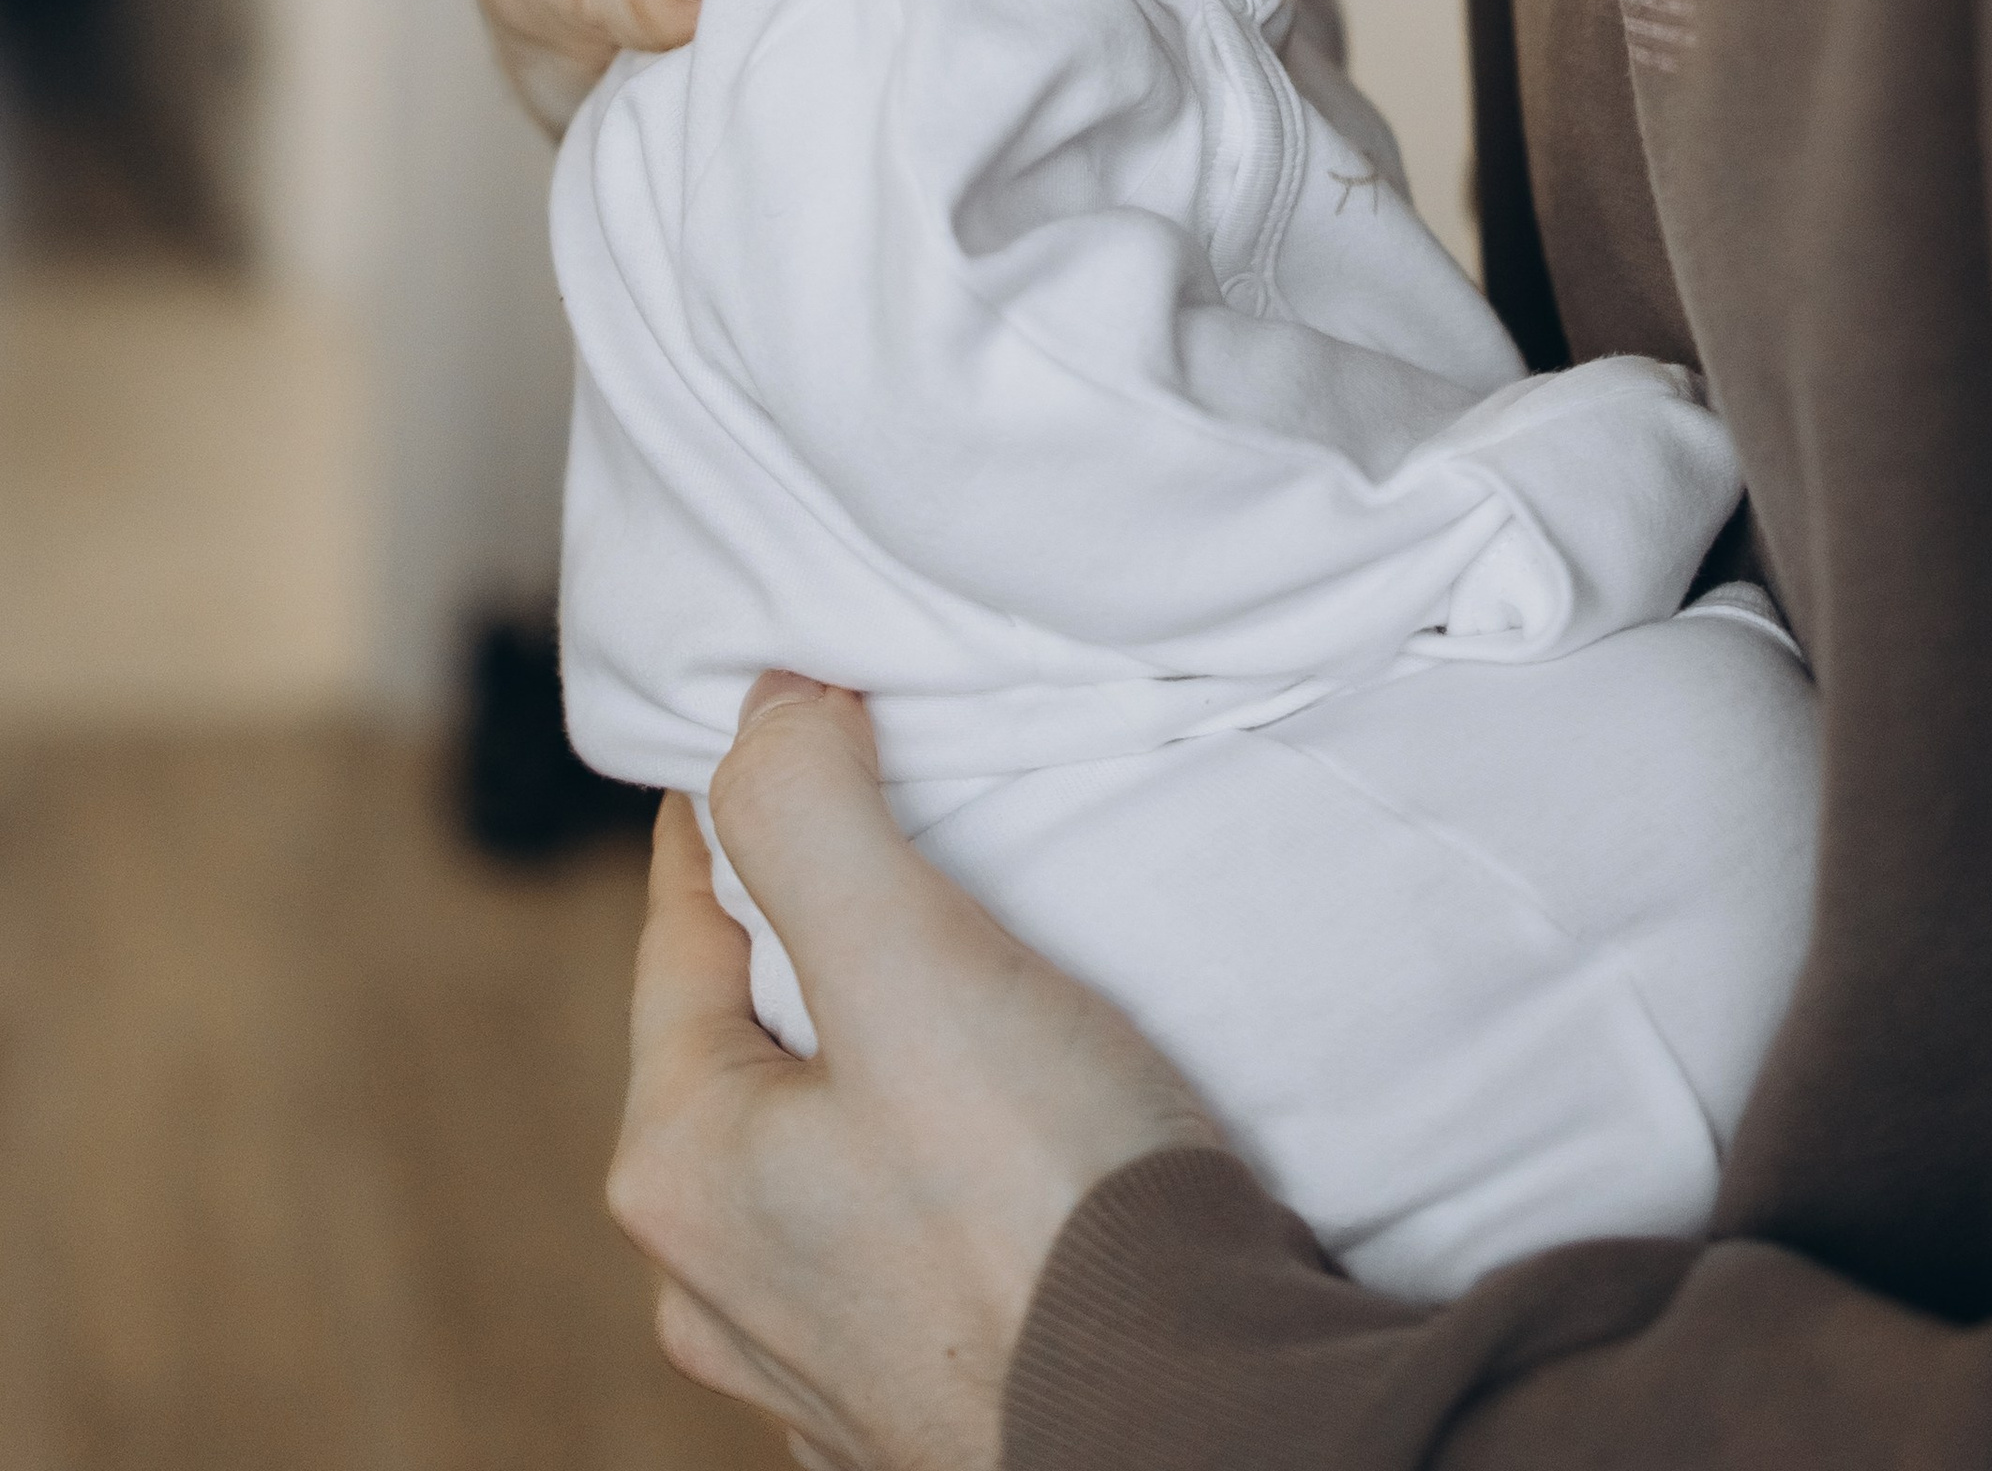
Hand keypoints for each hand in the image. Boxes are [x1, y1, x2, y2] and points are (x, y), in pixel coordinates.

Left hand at [612, 679, 1220, 1470]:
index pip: (683, 923)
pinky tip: (1007, 1154)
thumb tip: (763, 704)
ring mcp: (818, 1364)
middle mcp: (719, 1286)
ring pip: (826, 1146)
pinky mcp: (925, 1403)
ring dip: (885, 1062)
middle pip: (751, 1038)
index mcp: (681, 1171)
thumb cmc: (1052, 1214)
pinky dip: (943, 1174)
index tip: (806, 721)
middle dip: (816, 936)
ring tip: (977, 991)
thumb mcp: (912, 964)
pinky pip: (908, 1240)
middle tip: (910, 843)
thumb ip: (810, 812)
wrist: (1199, 1436)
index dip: (747, 803)